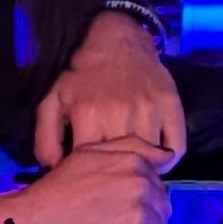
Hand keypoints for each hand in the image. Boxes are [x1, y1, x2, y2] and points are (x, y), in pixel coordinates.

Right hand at [0, 136, 172, 223]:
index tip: (119, 198)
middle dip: (145, 210)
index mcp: (134, 164)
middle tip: (114, 217)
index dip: (140, 190)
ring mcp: (140, 221)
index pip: (157, 180)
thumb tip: (168, 156)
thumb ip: (131, 147)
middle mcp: (142, 190)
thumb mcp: (90, 152)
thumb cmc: (58, 187)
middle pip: (161, 205)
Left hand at [35, 16, 184, 165]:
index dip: (92, 177)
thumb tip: (54, 171)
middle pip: (123, 166)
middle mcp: (120, 114)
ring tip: (136, 171)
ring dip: (144, 171)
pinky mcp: (171, 105)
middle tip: (116, 181)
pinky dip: (168, 161)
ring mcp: (149, 110)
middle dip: (119, 179)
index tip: (93, 180)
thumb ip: (46, 140)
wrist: (117, 41)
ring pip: (151, 160)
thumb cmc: (82, 77)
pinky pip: (176, 148)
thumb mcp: (52, 102)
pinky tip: (156, 161)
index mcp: (88, 115)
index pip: (91, 166)